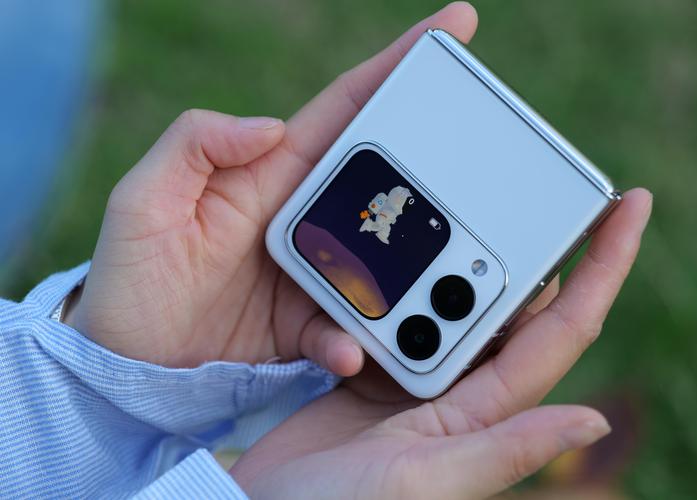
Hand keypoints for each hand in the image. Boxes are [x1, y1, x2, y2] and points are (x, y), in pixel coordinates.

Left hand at [62, 8, 483, 374]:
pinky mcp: (314, 319)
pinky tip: (349, 348)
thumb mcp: (142, 197)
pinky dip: (357, 337)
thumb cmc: (131, 278)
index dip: (395, 67)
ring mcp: (316, 270)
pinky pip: (354, 323)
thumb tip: (273, 125)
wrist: (133, 367)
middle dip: (432, 160)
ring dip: (415, 266)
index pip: (344, 109)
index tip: (451, 30)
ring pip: (383, 256)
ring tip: (436, 280)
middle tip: (477, 159)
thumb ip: (195, 144)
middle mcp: (304, 217)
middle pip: (381, 176)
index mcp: (271, 174)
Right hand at [230, 185, 651, 498]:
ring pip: (459, 300)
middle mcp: (464, 393)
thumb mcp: (429, 478)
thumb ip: (504, 449)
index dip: (604, 268)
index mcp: (487, 408)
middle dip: (542, 247)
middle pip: (516, 302)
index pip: (563, 327)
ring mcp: (420, 382)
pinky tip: (403, 251)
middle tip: (548, 188)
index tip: (630, 206)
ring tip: (470, 203)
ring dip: (469, 254)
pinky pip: (406, 312)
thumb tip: (594, 421)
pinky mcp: (378, 374)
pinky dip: (410, 280)